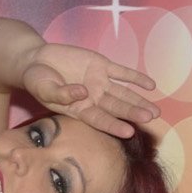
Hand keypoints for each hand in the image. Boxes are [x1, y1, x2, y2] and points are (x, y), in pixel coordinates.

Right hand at [19, 42, 158, 137]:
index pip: (99, 119)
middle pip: (116, 107)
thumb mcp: (43, 88)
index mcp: (78, 109)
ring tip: (155, 111)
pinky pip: (122, 72)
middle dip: (133, 113)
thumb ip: (61, 93)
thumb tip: (83, 92)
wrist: (36, 60)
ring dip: (139, 100)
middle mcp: (93, 98)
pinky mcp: (102, 65)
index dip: (114, 125)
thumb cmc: (36, 80)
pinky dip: (136, 78)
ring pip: (123, 93)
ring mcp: (99, 82)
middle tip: (150, 118)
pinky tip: (150, 85)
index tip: (129, 132)